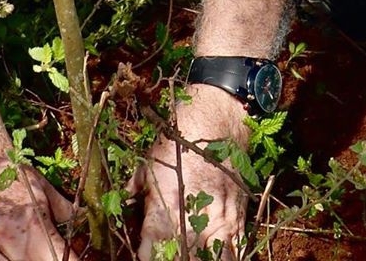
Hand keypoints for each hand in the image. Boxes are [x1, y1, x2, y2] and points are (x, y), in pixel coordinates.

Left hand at [137, 86, 250, 259]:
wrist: (217, 119)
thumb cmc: (180, 137)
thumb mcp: (150, 159)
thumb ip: (138, 186)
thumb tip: (126, 199)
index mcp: (168, 204)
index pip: (152, 245)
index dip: (146, 255)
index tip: (143, 256)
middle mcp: (193, 218)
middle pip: (182, 258)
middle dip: (174, 260)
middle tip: (168, 257)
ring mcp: (219, 220)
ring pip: (213, 260)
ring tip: (192, 259)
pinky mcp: (239, 217)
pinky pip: (237, 250)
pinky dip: (229, 258)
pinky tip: (220, 258)